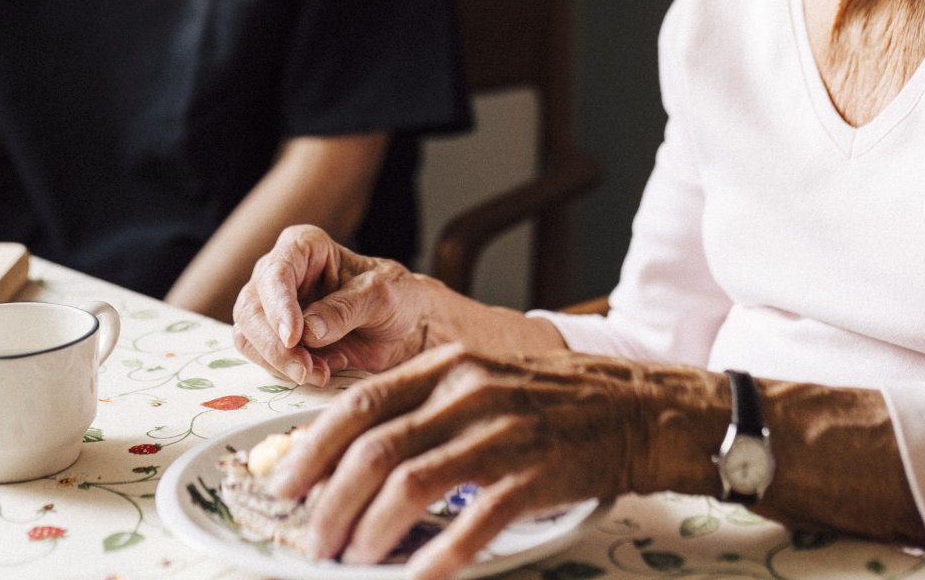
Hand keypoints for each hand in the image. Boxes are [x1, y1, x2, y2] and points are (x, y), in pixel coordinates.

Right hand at [233, 224, 432, 386]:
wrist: (406, 328)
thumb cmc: (397, 297)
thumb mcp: (382, 295)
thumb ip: (346, 308)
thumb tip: (308, 330)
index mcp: (304, 247)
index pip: (276, 271)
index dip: (279, 305)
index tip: (294, 337)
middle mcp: (281, 275)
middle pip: (251, 307)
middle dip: (274, 344)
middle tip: (305, 368)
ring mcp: (274, 308)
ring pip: (248, 336)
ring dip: (279, 362)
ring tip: (320, 372)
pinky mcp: (277, 340)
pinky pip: (262, 359)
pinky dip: (285, 372)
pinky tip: (320, 372)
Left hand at [268, 343, 716, 578]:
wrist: (641, 410)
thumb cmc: (553, 404)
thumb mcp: (482, 383)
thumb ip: (423, 409)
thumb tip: (354, 457)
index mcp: (446, 366)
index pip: (359, 406)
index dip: (311, 449)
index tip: (283, 488)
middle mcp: (468, 392)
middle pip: (375, 450)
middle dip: (330, 502)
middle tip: (313, 541)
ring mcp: (503, 432)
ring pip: (412, 485)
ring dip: (371, 532)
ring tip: (352, 560)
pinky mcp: (537, 474)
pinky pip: (476, 520)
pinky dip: (439, 554)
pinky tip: (417, 577)